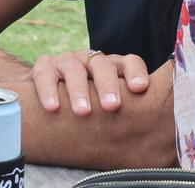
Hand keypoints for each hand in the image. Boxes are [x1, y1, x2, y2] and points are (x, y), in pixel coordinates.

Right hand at [30, 50, 149, 115]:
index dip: (135, 72)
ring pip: (74, 70)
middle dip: (108, 85)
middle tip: (113, 107)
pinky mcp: (44, 67)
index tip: (140, 88)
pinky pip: (45, 75)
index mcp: (112, 66)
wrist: (47, 93)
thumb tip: (150, 135)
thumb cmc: (89, 103)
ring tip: (83, 112)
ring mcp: (67, 61)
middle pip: (103, 65)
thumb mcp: (107, 103)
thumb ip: (126, 109)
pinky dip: (49, 90)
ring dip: (79, 91)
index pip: (129, 62)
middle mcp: (91, 60)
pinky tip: (53, 108)